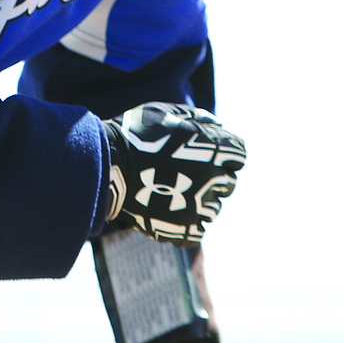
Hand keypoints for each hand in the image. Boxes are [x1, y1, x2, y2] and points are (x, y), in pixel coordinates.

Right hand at [102, 104, 244, 244]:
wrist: (104, 165)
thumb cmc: (133, 133)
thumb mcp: (165, 113)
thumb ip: (196, 118)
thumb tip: (217, 125)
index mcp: (213, 148)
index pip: (238, 154)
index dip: (222, 152)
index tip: (205, 153)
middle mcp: (213, 177)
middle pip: (228, 182)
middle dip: (212, 177)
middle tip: (184, 172)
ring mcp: (199, 205)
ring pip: (214, 207)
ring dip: (199, 200)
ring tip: (171, 191)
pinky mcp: (184, 229)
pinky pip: (197, 229)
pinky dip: (186, 222)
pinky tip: (168, 209)